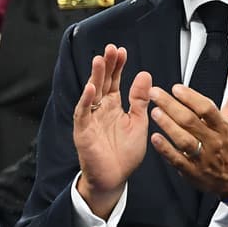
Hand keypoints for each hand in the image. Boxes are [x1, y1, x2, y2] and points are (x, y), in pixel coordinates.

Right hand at [74, 44, 152, 217]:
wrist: (114, 178)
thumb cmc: (125, 153)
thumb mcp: (138, 123)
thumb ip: (140, 100)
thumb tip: (144, 74)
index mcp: (114, 107)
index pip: (115, 81)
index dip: (117, 67)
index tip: (122, 51)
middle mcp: (100, 110)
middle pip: (102, 83)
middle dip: (106, 66)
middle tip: (110, 49)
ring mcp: (90, 119)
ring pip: (91, 94)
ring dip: (95, 77)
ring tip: (99, 60)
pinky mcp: (83, 132)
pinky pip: (83, 114)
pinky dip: (86, 101)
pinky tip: (91, 88)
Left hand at [148, 67, 227, 197]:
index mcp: (222, 126)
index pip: (207, 109)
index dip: (191, 98)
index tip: (176, 88)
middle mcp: (212, 140)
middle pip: (191, 121)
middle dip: (171, 106)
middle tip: (155, 94)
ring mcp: (202, 156)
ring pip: (184, 140)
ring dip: (168, 125)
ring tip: (154, 112)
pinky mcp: (191, 170)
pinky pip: (177, 159)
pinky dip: (165, 149)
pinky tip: (155, 138)